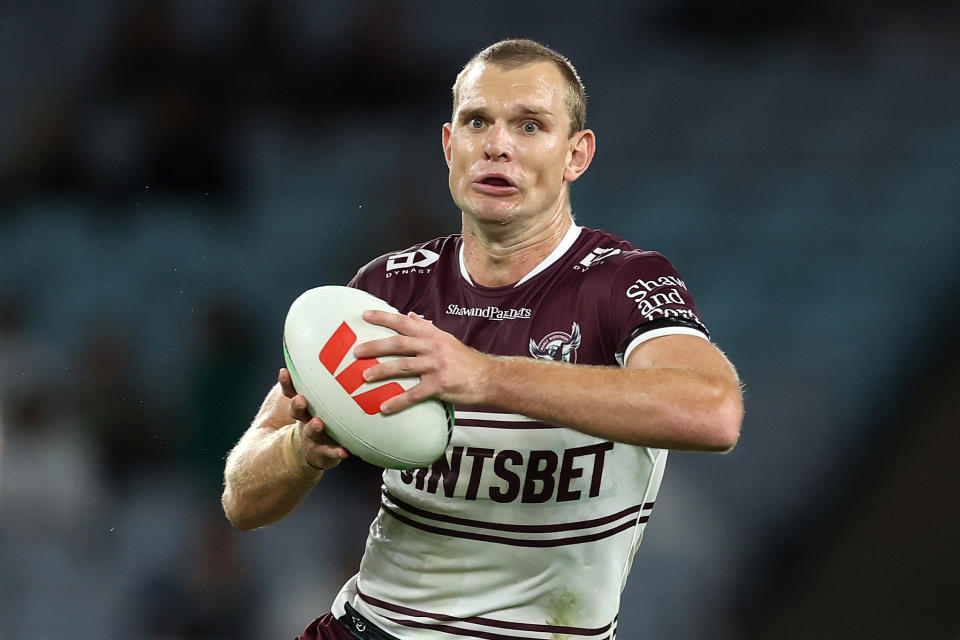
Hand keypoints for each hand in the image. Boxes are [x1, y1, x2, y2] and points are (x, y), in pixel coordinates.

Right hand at [278, 368, 348, 469]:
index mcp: (303, 405)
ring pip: (310, 432)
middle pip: (297, 411)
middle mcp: (304, 420)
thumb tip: (342, 344)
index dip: (287, 382)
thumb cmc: (318, 417)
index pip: (291, 391)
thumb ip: (325, 378)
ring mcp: (312, 438)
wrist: (307, 452)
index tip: (284, 372)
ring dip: (313, 427)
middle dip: (298, 405)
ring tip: (318, 423)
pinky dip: (336, 453)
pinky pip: (330, 453)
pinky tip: (344, 452)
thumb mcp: (318, 397)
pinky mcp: (324, 453)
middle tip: (301, 399)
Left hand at [353, 311, 492, 412]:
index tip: (365, 315)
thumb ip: (427, 329)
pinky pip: (414, 394)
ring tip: (364, 377)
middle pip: (399, 344)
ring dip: (382, 371)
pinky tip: (384, 407)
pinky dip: (398, 401)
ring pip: (403, 366)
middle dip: (375, 346)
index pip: (405, 322)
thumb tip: (411, 316)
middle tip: (356, 351)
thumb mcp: (447, 339)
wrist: (489, 378)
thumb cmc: (466, 360)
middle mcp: (433, 347)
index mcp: (433, 335)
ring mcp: (436, 366)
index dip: (384, 317)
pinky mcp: (440, 385)